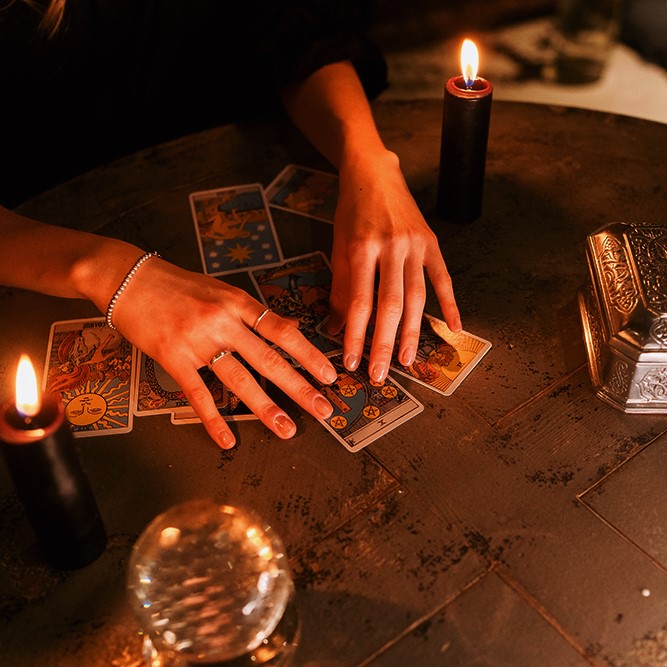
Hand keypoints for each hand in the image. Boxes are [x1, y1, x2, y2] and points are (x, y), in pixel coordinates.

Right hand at [111, 258, 335, 447]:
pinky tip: (227, 439)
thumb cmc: (176, 284)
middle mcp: (222, 321)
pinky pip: (198, 394)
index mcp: (237, 302)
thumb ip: (250, 312)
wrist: (127, 278)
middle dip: (300, 387)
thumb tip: (286, 327)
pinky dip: (213, 420)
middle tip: (323, 409)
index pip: (282, 331)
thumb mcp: (220, 290)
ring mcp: (197, 341)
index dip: (308, 354)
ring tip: (286, 428)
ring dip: (266, 408)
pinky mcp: (173, 358)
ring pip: (239, 380)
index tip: (328, 374)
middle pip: (268, 359)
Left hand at [327, 150, 460, 381]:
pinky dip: (451, 305)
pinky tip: (454, 328)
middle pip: (390, 305)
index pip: (359, 302)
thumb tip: (335, 329)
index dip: (355, 335)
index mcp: (362, 248)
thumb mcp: (338, 246)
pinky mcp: (433, 243)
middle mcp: (391, 247)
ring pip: (417, 297)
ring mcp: (415, 245)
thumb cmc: (351, 212)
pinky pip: (443, 279)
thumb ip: (339, 288)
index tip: (352, 361)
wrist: (374, 172)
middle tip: (380, 373)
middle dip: (385, 343)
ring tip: (407, 360)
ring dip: (412, 332)